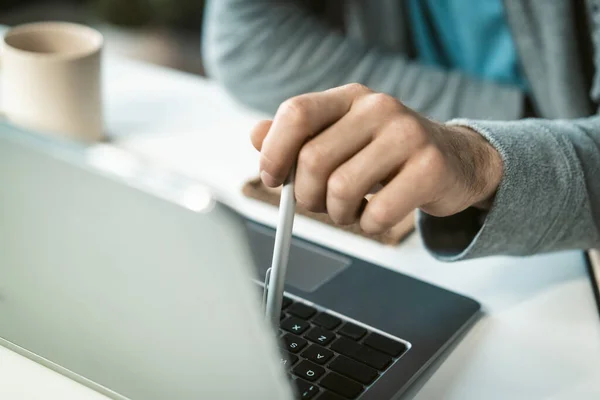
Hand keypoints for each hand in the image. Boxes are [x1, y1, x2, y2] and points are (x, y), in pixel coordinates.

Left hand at [250, 84, 502, 233]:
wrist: (455, 160)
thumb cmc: (388, 154)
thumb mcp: (343, 136)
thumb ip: (300, 136)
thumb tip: (255, 136)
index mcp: (350, 98)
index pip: (297, 113)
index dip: (274, 151)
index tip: (273, 179)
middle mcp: (378, 108)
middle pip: (313, 160)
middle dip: (307, 196)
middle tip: (319, 204)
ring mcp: (408, 135)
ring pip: (341, 189)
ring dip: (337, 214)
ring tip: (350, 210)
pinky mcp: (430, 167)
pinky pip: (377, 213)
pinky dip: (368, 225)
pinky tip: (375, 215)